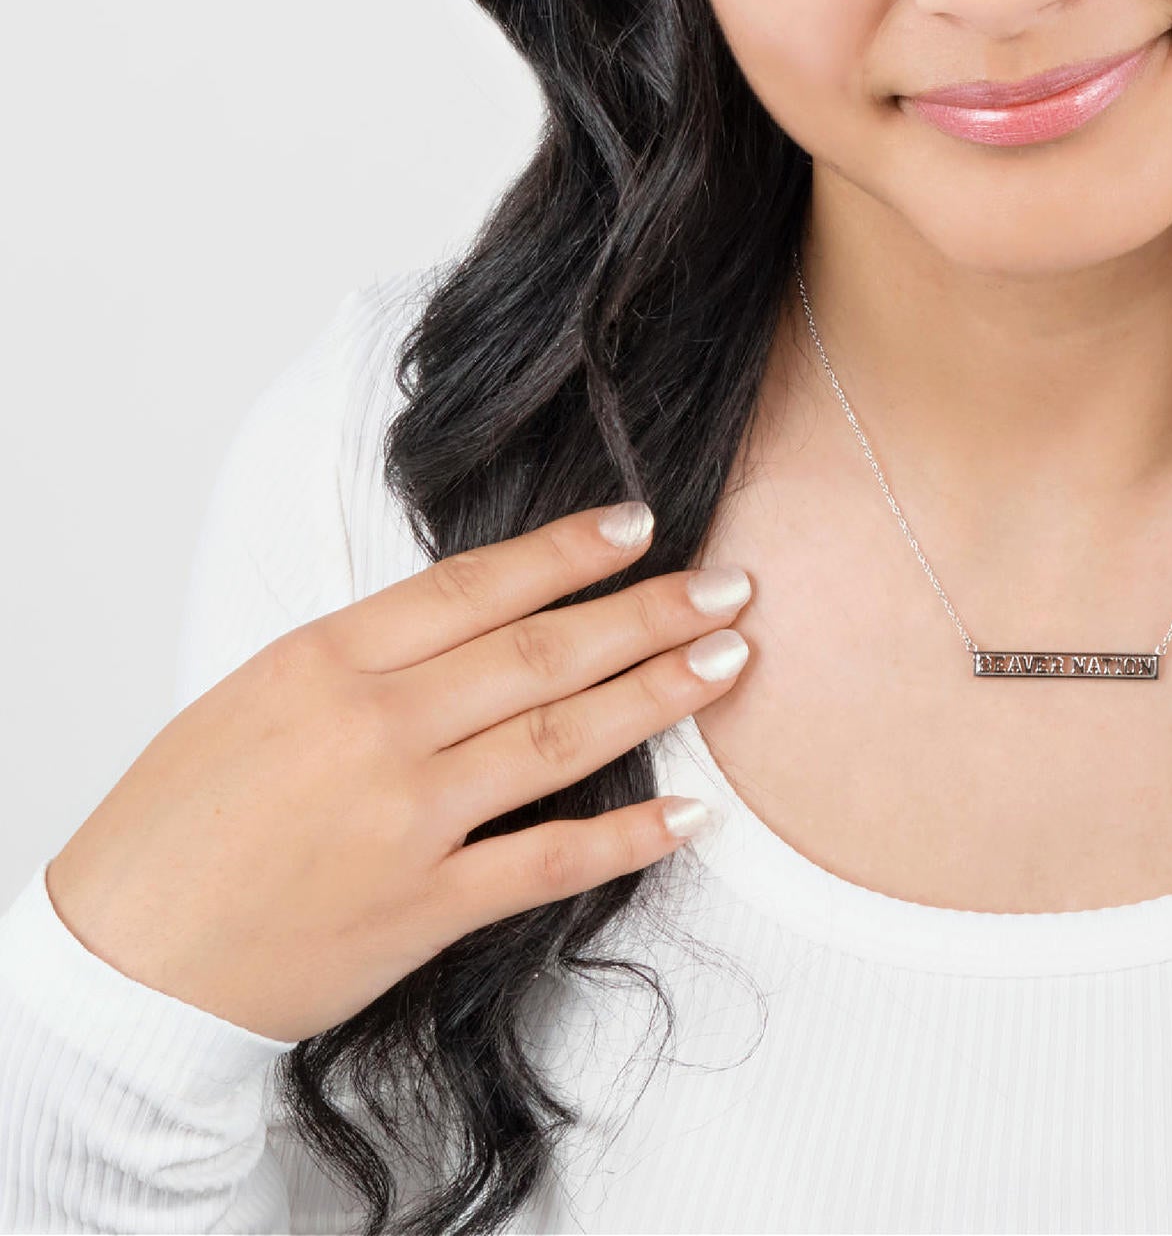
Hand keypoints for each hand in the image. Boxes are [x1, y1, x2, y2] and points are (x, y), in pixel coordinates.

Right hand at [45, 500, 753, 1042]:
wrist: (121, 963)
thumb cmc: (178, 821)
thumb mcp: (256, 694)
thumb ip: (366, 655)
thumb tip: (478, 615)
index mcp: (326, 660)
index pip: (476, 587)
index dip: (568, 553)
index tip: (640, 526)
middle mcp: (376, 728)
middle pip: (541, 653)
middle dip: (647, 614)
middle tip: (730, 588)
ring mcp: (405, 820)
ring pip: (559, 740)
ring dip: (657, 696)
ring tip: (729, 662)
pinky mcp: (423, 909)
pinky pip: (547, 863)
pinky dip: (624, 838)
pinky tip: (688, 815)